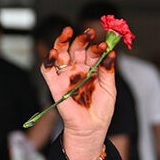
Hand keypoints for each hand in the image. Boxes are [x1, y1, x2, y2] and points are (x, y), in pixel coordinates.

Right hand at [39, 26, 117, 144]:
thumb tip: (111, 54)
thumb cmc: (101, 110)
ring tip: (68, 32)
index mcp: (91, 69)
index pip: (92, 52)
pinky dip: (48, 61)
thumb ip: (108, 71)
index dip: (97, 46)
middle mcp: (78, 70)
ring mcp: (66, 76)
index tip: (103, 44)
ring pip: (61, 54)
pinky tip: (53, 53)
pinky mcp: (55, 85)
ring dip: (62, 42)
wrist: (91, 128)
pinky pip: (48, 70)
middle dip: (81, 39)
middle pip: (76, 48)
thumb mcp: (109, 89)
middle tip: (88, 32)